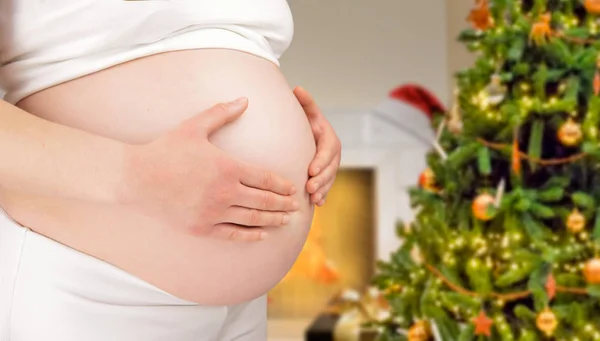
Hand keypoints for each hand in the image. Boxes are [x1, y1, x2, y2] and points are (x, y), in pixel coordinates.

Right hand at [120, 98, 298, 241]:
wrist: (135, 178)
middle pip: (264, 200)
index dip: (282, 185)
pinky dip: (250, 235)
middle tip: (296, 206)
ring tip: (286, 220)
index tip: (293, 188)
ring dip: (274, 220)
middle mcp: (224, 192)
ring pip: (253, 219)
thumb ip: (222, 113)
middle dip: (284, 204)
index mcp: (227, 167)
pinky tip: (262, 235)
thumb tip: (245, 99)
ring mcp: (213, 212)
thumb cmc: (166, 150)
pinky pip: (232, 234)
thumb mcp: (194, 126)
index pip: (265, 178)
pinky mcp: (201, 228)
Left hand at [294, 87, 340, 206]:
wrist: (309, 135)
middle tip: (309, 187)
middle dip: (321, 179)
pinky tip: (316, 204)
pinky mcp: (326, 177)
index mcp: (330, 139)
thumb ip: (305, 103)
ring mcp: (331, 167)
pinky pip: (327, 188)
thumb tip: (298, 88)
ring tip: (313, 198)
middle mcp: (333, 154)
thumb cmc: (307, 123)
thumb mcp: (308, 113)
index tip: (311, 170)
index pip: (328, 151)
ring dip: (322, 190)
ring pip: (329, 180)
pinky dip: (323, 196)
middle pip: (330, 169)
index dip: (321, 161)